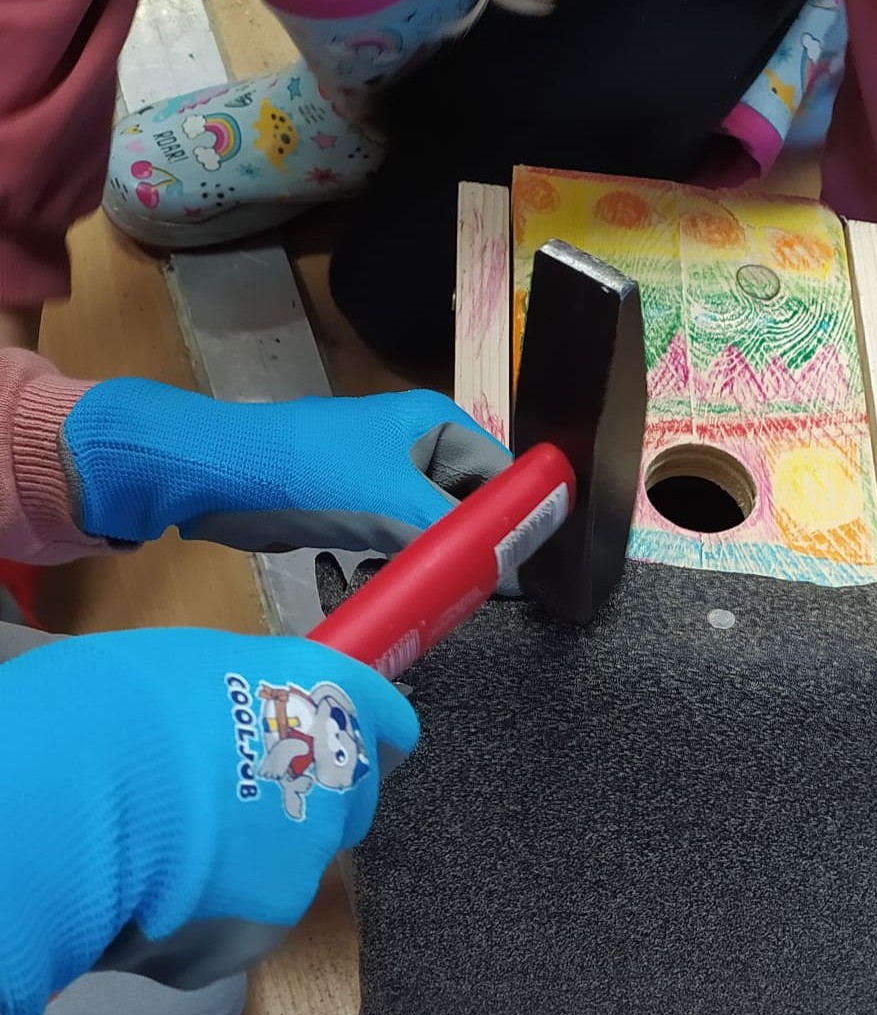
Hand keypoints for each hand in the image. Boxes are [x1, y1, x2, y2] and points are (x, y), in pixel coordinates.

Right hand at [0, 629, 416, 1014]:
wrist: (99, 777)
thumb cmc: (139, 697)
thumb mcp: (202, 664)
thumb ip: (248, 695)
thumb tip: (234, 711)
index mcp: (335, 695)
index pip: (390, 724)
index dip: (363, 741)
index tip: (327, 753)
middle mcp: (344, 770)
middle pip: (349, 801)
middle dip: (307, 809)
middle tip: (232, 808)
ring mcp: (318, 844)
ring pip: (299, 864)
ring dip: (257, 865)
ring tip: (178, 857)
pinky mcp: (280, 909)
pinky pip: (250, 919)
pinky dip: (213, 917)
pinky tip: (158, 900)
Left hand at [60, 383, 511, 553]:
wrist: (213, 475)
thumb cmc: (309, 474)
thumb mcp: (391, 501)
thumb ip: (456, 535)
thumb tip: (511, 575)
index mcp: (437, 422)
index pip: (505, 472)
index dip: (518, 518)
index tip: (524, 570)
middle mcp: (419, 443)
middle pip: (472, 503)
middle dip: (471, 547)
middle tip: (475, 592)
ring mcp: (385, 475)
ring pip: (435, 528)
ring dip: (433, 562)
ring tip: (429, 593)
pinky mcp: (357, 506)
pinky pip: (400, 541)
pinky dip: (400, 565)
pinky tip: (389, 586)